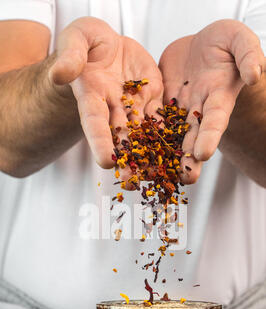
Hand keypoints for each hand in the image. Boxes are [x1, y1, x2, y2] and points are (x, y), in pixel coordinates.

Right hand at [49, 17, 162, 169]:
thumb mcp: (76, 39)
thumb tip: (60, 73)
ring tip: (158, 177)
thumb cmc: (85, 42)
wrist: (107, 45)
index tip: (104, 162)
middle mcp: (113, 107)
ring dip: (149, 155)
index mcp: (91, 95)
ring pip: (142, 133)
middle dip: (126, 159)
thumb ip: (70, 55)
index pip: (94, 121)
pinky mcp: (152, 98)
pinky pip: (161, 117)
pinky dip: (169, 134)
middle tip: (131, 182)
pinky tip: (178, 152)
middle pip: (119, 136)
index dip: (99, 141)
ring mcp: (133, 105)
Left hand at [159, 19, 265, 183]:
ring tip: (155, 176)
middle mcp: (199, 110)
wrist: (200, 45)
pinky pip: (151, 122)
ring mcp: (179, 111)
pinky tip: (132, 153)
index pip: (216, 119)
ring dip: (164, 157)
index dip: (210, 136)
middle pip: (194, 138)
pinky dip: (143, 137)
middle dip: (189, 160)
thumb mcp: (239, 40)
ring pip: (171, 137)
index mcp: (219, 96)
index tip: (204, 153)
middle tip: (185, 180)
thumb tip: (256, 75)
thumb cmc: (225, 43)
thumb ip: (247, 55)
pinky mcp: (161, 105)